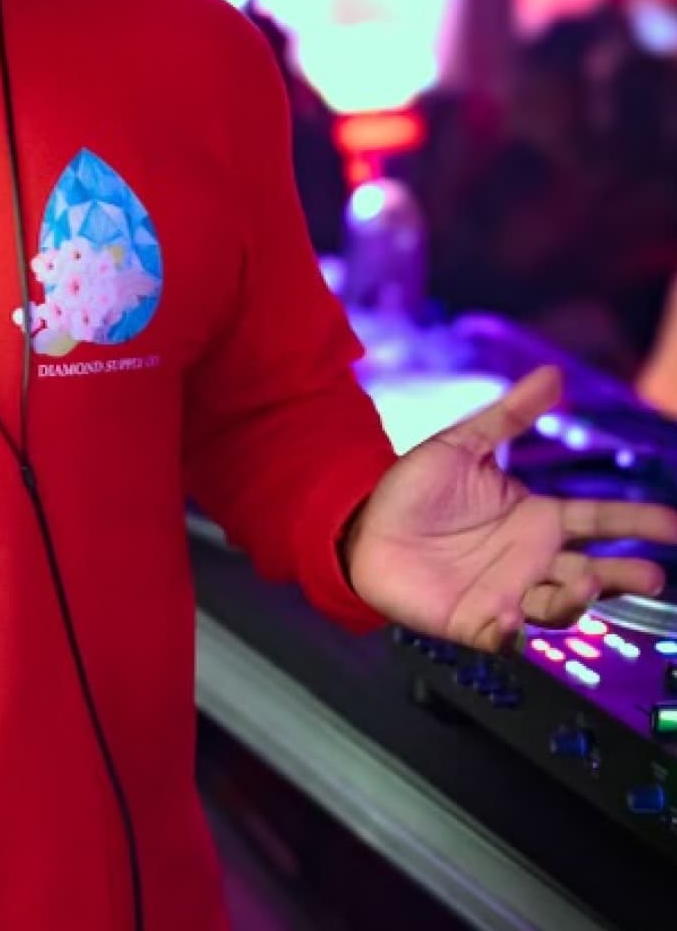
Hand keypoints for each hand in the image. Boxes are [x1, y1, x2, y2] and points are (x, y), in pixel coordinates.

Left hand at [345, 367, 676, 650]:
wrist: (361, 526)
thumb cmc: (415, 490)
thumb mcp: (461, 445)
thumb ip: (508, 414)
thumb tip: (553, 373)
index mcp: (537, 519)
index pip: (599, 522)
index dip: (637, 523)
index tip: (673, 524)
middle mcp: (532, 561)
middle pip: (593, 573)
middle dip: (623, 576)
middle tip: (648, 575)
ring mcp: (508, 593)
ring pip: (558, 607)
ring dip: (575, 598)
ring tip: (583, 581)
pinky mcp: (474, 621)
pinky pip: (502, 635)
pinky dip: (510, 632)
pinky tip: (508, 618)